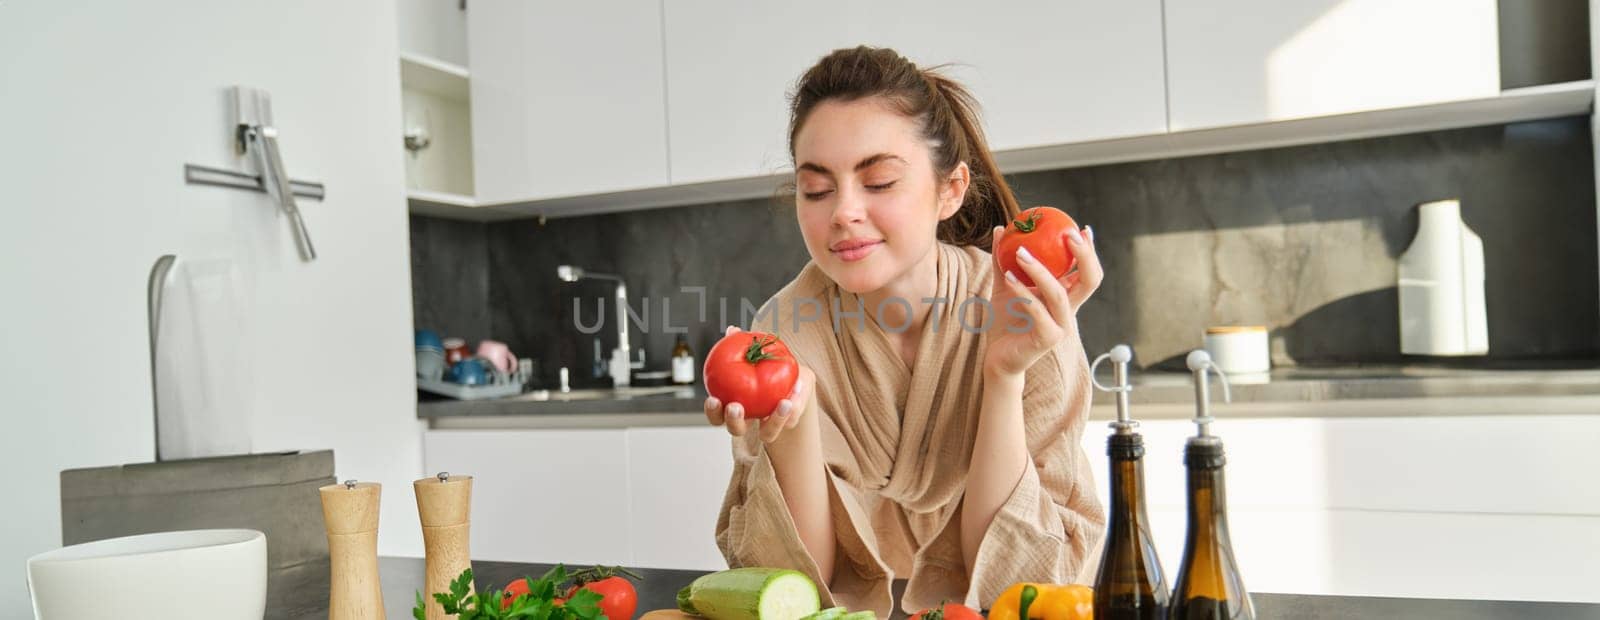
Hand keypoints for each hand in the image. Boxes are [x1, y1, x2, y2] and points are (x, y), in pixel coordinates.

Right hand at [703, 326, 817, 443]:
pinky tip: (798, 388)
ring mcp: (771, 425)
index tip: (713, 399)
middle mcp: (751, 421)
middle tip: (735, 407)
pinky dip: (796, 404)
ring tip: (784, 403)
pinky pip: (791, 419)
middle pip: (736, 429)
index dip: (712, 411)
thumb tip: (732, 330)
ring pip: (768, 434)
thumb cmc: (767, 366)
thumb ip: (746, 344)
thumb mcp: (758, 352)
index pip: (717, 415)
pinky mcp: (790, 422)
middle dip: (733, 421)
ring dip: (775, 421)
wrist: (792, 380)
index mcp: (735, 407)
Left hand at [984, 222, 1101, 376]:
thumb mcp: (1005, 285)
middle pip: (1090, 281)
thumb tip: (1001, 228)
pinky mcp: (1047, 339)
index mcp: (1065, 297)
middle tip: (1067, 234)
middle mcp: (1068, 311)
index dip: (1090, 251)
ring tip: (1021, 252)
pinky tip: (1008, 277)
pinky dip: (1023, 292)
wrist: (997, 357)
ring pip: (1059, 294)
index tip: (1083, 228)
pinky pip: (1037, 311)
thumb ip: (1003, 260)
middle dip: (1084, 255)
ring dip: (1040, 270)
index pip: (1087, 272)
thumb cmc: (1005, 321)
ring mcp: (1061, 326)